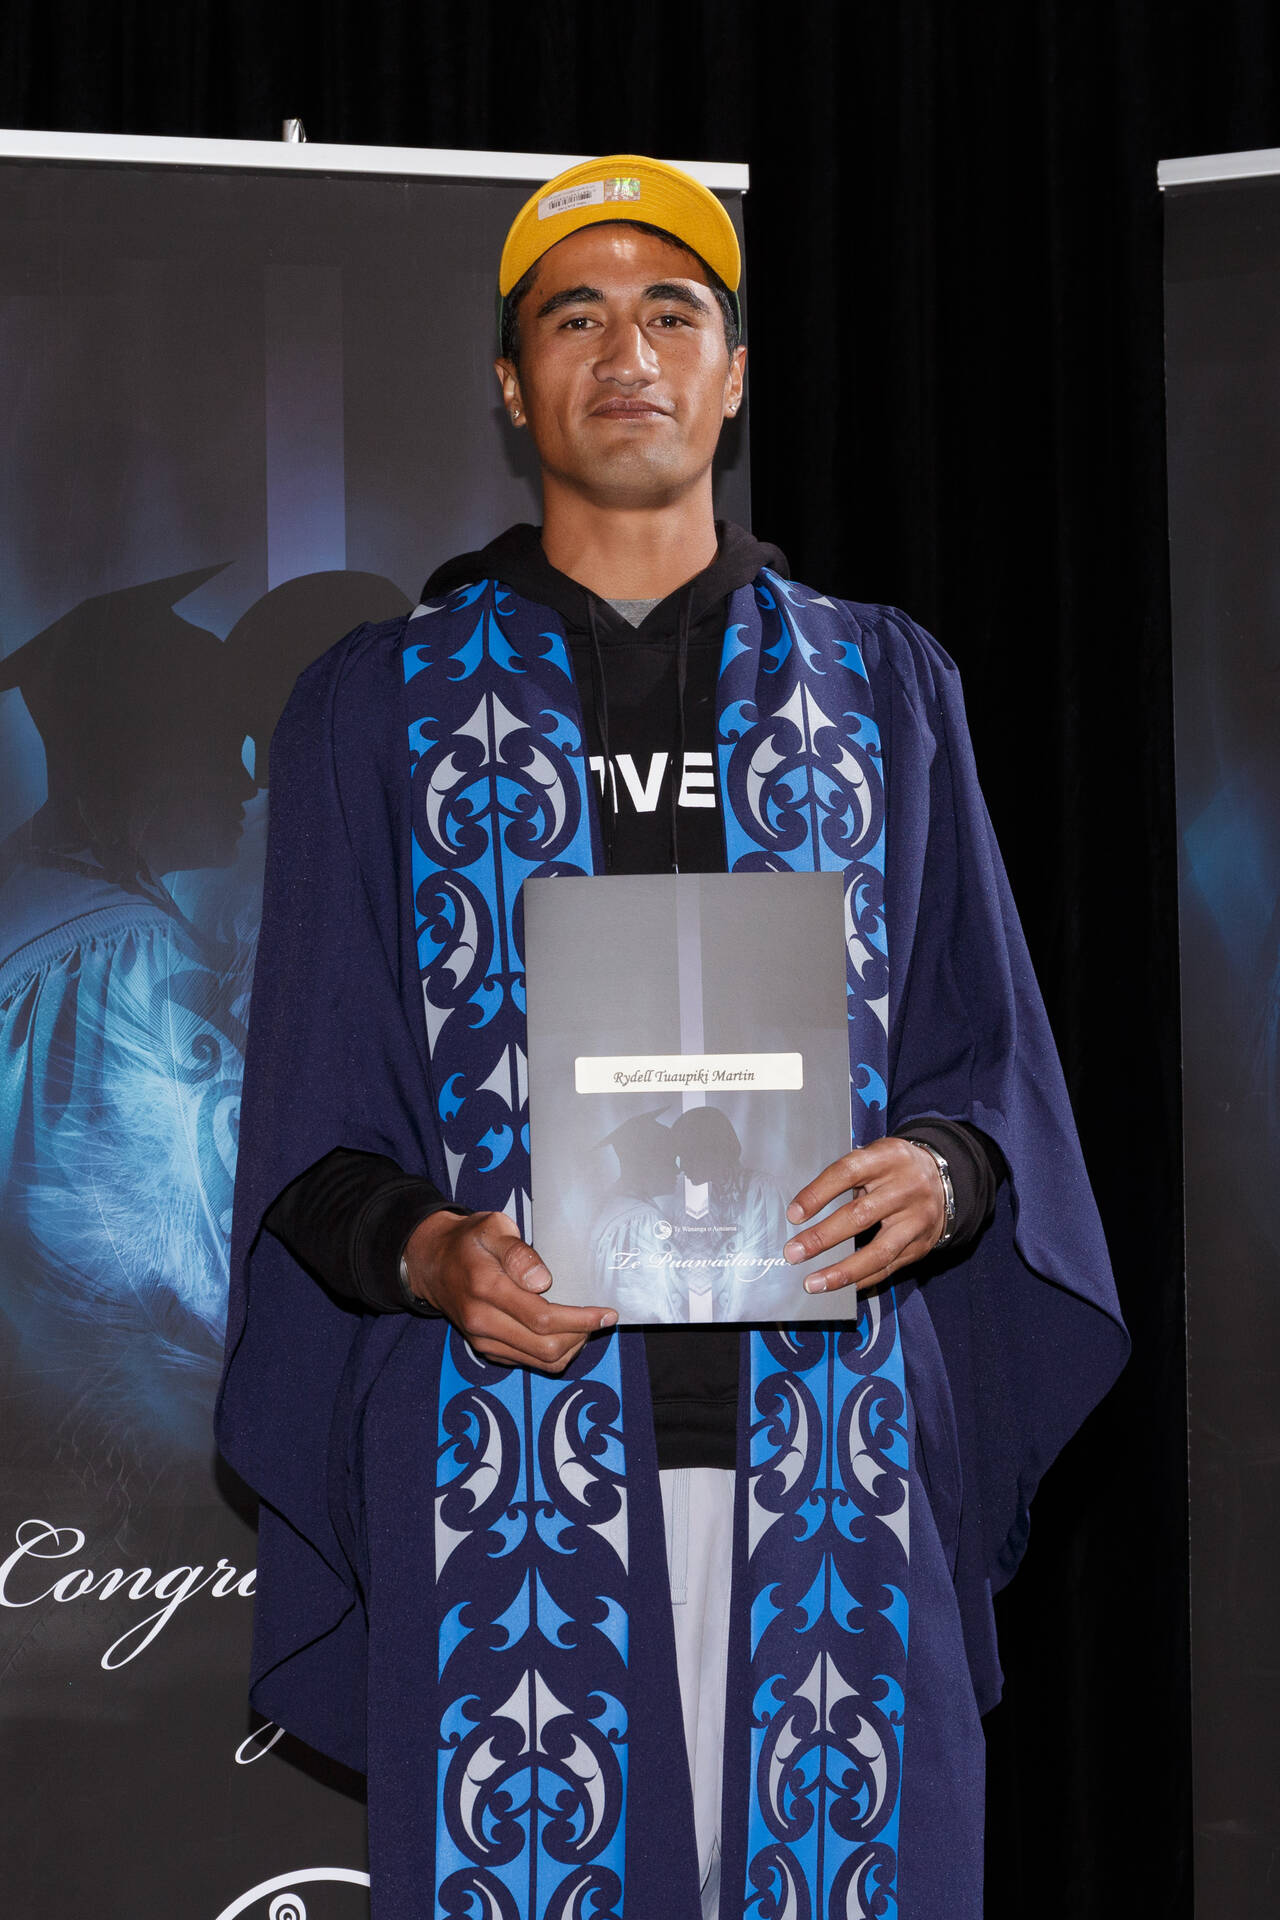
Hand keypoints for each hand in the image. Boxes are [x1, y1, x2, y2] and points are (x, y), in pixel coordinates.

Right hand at [403, 1209, 615, 1372]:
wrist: (432, 1263)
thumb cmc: (469, 1240)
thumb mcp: (492, 1227)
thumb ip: (518, 1252)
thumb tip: (543, 1281)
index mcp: (486, 1289)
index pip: (543, 1318)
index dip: (581, 1319)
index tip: (607, 1312)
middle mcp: (483, 1322)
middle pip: (546, 1347)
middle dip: (582, 1335)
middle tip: (600, 1317)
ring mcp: (483, 1341)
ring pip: (541, 1361)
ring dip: (571, 1347)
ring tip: (585, 1324)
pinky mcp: (486, 1350)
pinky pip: (529, 1362)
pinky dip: (554, 1353)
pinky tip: (564, 1331)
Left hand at [783, 1137, 946, 1294]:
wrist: (944, 1180)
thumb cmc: (895, 1169)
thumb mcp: (875, 1157)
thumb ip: (847, 1176)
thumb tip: (803, 1210)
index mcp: (887, 1158)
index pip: (847, 1173)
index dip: (817, 1194)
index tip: (794, 1214)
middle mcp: (906, 1188)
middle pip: (860, 1216)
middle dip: (822, 1238)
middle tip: (794, 1252)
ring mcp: (916, 1220)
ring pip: (877, 1251)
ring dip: (842, 1271)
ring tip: (814, 1282)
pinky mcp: (921, 1245)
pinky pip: (889, 1268)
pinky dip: (862, 1279)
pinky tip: (840, 1286)